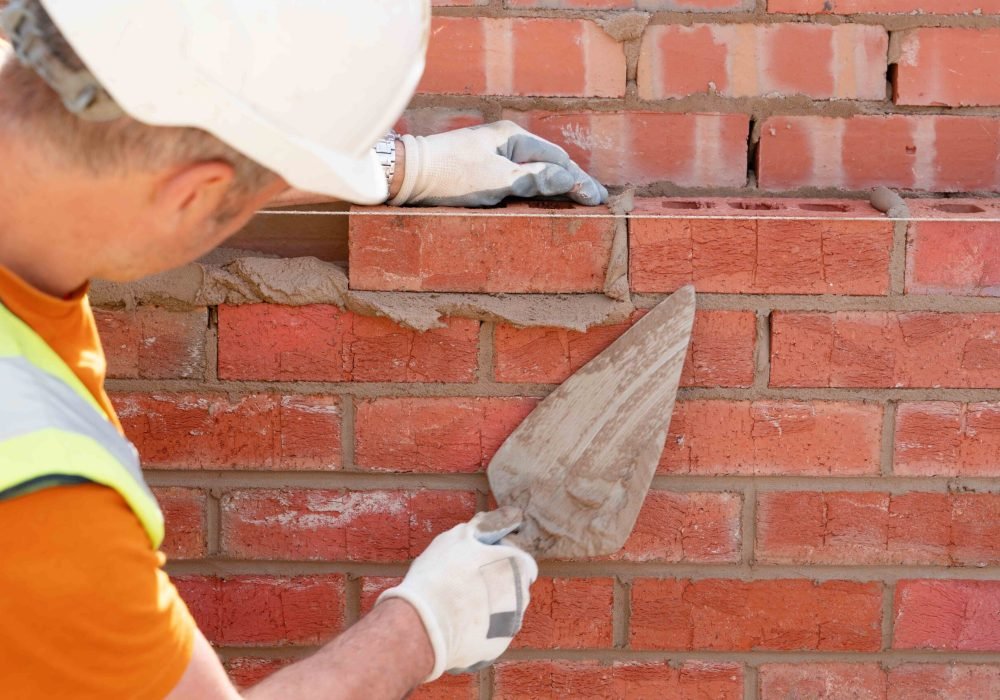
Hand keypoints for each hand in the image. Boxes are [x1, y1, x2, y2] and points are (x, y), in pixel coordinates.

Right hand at [377, 506, 537, 681]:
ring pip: (500, 611)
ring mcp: (509, 626)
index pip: (518, 557)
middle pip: (511, 585)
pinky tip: (454, 624)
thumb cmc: (442, 574)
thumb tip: (499, 518)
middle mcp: (521, 598)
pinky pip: (488, 634)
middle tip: (463, 580)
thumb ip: (483, 526)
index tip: (477, 559)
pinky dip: (476, 629)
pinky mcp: (495, 649)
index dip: (497, 555)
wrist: (424, 624)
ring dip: (485, 606)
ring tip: (455, 604)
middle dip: (493, 582)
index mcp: (518, 566)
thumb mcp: (458, 537)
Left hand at [388, 120, 607, 206]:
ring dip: (554, 186)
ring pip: (533, 172)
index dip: (580, 180)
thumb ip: (536, 179)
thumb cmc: (451, 176)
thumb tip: (571, 180)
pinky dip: (533, 189)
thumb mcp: (498, 180)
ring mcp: (492, 155)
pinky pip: (516, 179)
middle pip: (548, 163)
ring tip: (576, 202)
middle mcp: (505, 142)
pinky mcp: (480, 171)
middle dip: (572, 182)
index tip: (598, 199)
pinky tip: (541, 200)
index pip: (557, 159)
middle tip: (595, 201)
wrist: (407, 175)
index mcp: (513, 137)